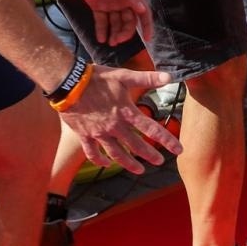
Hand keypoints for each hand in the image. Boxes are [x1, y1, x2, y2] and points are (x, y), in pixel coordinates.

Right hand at [57, 64, 179, 173]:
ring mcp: (99, 133)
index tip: (178, 149)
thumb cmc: (97, 78)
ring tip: (139, 170)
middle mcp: (114, 127)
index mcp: (126, 113)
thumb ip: (147, 79)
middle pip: (136, 145)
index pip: (151, 129)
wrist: (68, 83)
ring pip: (116, 154)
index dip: (166, 140)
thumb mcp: (123, 76)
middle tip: (160, 162)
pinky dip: (100, 161)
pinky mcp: (84, 135)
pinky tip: (106, 165)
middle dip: (150, 155)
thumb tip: (169, 77)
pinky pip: (92, 153)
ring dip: (129, 163)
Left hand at [67, 0, 155, 45]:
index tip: (148, 39)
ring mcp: (111, 6)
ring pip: (115, 24)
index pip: (143, 14)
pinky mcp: (98, 7)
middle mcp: (123, 3)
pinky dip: (101, 30)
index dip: (147, 26)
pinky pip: (102, 21)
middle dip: (125, 33)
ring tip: (110, 43)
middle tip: (118, 40)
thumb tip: (142, 10)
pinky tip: (101, 39)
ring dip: (114, 34)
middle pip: (128, 22)